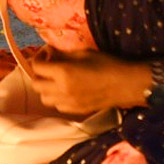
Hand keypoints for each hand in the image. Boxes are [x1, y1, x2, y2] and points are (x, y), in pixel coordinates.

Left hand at [28, 48, 150, 114]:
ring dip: (45, 88)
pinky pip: (57, 106)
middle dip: (38, 74)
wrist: (128, 84)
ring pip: (44, 98)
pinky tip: (65, 91)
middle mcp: (61, 90)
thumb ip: (62, 54)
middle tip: (47, 66)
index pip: (37, 67)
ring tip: (54, 80)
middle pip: (36, 84)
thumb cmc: (108, 64)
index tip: (46, 53)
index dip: (38, 58)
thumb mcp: (83, 54)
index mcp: (63, 73)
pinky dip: (56, 98)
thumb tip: (48, 52)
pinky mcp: (76, 111)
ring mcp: (68, 103)